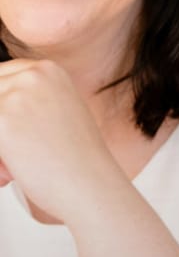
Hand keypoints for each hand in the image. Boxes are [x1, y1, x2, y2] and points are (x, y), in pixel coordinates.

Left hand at [0, 58, 121, 221]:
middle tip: (7, 158)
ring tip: (7, 168)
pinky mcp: (3, 116)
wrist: (92, 186)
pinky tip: (8, 174)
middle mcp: (34, 74)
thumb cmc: (76, 162)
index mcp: (49, 70)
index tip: (10, 133)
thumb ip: (25, 102)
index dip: (3, 109)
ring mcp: (18, 93)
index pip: (0, 79)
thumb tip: (3, 114)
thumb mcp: (56, 115)